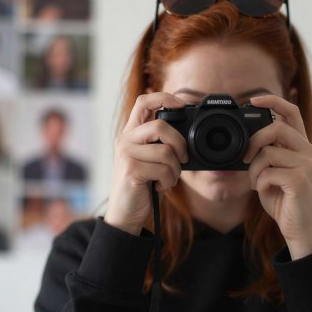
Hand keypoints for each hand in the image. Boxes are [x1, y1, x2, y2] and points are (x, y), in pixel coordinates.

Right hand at [104, 92, 188, 234]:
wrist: (126, 214)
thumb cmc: (142, 186)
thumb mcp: (151, 160)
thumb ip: (160, 144)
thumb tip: (186, 135)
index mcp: (130, 134)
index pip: (144, 102)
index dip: (165, 98)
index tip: (182, 105)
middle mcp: (125, 140)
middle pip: (161, 126)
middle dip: (180, 144)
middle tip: (183, 159)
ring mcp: (126, 154)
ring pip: (166, 151)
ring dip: (175, 170)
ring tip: (167, 179)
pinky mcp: (131, 170)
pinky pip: (163, 170)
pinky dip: (169, 182)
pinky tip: (159, 187)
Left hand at [243, 95, 311, 259]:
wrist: (301, 230)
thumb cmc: (286, 202)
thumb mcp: (273, 173)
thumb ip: (267, 155)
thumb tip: (249, 143)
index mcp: (302, 147)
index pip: (291, 113)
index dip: (272, 102)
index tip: (252, 101)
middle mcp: (308, 152)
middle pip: (276, 128)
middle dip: (254, 142)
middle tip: (245, 159)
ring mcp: (307, 165)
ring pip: (268, 153)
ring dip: (254, 170)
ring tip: (257, 183)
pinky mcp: (300, 180)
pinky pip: (268, 172)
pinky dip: (259, 183)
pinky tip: (264, 192)